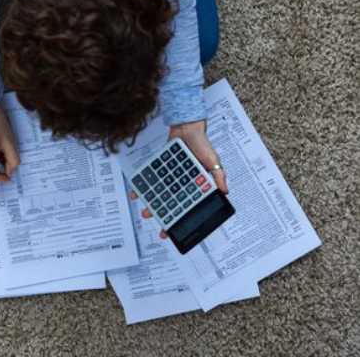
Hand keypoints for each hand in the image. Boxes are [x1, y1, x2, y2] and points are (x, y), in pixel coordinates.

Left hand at [134, 119, 227, 239]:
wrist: (186, 128)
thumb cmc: (202, 145)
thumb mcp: (213, 160)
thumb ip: (218, 176)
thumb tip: (225, 192)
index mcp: (196, 186)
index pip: (190, 207)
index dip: (184, 219)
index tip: (178, 231)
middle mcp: (182, 185)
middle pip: (173, 205)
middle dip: (167, 218)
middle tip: (160, 229)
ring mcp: (169, 179)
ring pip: (160, 196)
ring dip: (152, 206)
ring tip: (146, 212)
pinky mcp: (159, 170)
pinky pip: (150, 181)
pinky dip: (142, 187)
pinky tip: (136, 192)